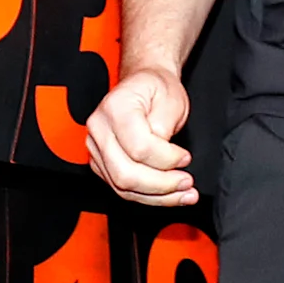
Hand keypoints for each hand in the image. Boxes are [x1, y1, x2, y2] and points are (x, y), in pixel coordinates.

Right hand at [87, 68, 198, 204]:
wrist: (143, 84)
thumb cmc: (156, 88)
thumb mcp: (171, 98)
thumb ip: (166, 127)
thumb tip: (165, 156)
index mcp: (115, 108)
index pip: (138, 148)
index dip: (166, 159)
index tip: (185, 158)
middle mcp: (99, 129)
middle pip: (126, 174)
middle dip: (162, 185)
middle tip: (187, 183)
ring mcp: (96, 148)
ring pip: (122, 187)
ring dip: (157, 197)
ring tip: (184, 195)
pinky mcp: (101, 163)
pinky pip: (122, 188)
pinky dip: (148, 196)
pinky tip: (168, 195)